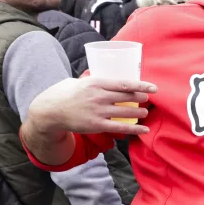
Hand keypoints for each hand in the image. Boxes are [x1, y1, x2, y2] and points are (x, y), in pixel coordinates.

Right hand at [28, 76, 154, 136]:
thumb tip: (105, 75)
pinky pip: (120, 127)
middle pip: (128, 97)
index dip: (141, 86)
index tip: (154, 88)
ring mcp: (98, 111)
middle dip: (141, 98)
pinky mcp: (96, 125)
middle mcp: (99, 96)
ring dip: (139, 112)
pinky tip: (144, 129)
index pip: (124, 84)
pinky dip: (134, 129)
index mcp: (96, 83)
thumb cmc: (64, 94)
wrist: (49, 112)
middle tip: (147, 99)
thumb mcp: (78, 81)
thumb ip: (93, 79)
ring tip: (144, 112)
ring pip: (126, 112)